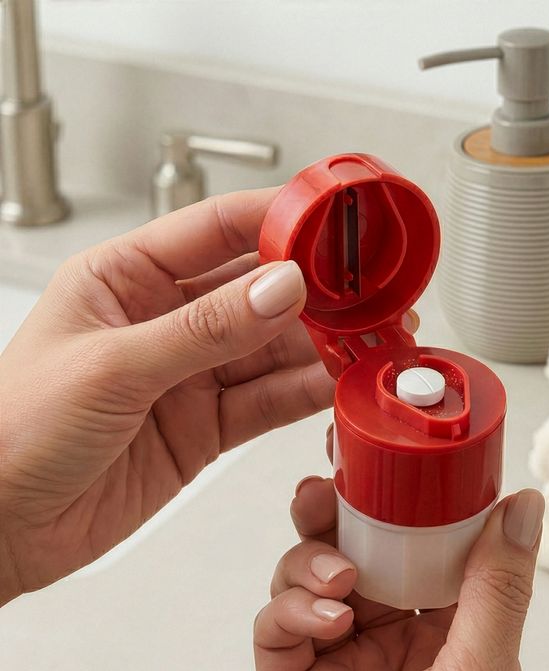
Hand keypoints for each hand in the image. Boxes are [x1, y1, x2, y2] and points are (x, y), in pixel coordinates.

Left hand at [0, 189, 334, 604]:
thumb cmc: (10, 431)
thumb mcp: (111, 367)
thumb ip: (203, 331)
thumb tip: (280, 289)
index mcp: (126, 278)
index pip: (218, 229)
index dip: (280, 220)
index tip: (333, 222)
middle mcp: (164, 321)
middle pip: (259, 292)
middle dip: (319, 292)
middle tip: (372, 293)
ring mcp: (189, 376)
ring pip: (274, 350)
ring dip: (324, 346)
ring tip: (372, 340)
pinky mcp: (205, 426)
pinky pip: (268, 402)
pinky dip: (308, 394)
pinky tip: (341, 384)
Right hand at [255, 474, 544, 670]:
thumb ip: (497, 588)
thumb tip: (524, 506)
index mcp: (447, 631)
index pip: (424, 544)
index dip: (408, 499)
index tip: (396, 458)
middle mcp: (392, 639)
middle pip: (360, 549)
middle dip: (343, 512)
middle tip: (333, 481)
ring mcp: (338, 661)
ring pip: (312, 575)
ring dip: (315, 558)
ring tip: (338, 574)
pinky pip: (278, 625)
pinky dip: (291, 608)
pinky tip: (323, 618)